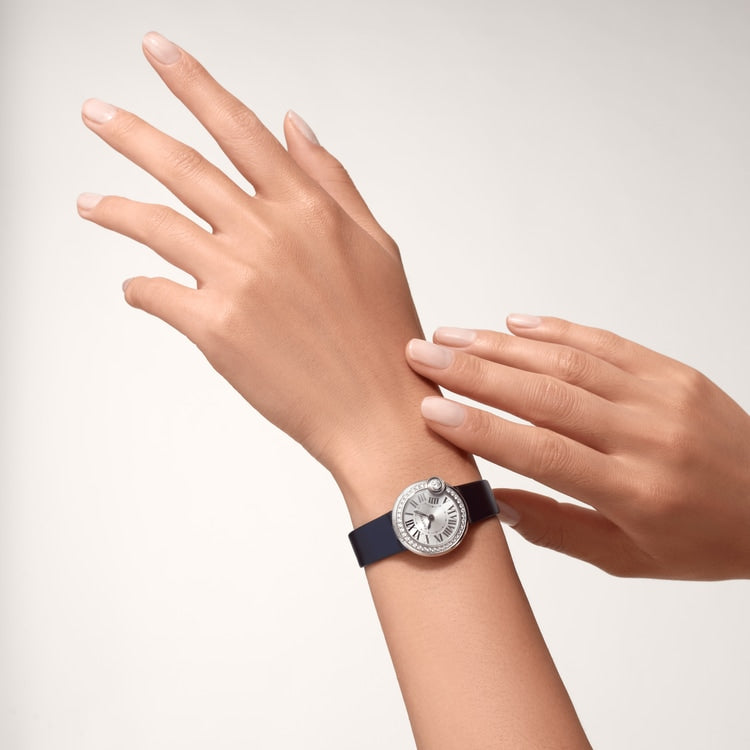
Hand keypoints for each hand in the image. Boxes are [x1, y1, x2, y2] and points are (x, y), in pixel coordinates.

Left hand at [78, 32, 435, 485]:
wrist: (378, 412)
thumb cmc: (383, 335)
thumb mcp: (376, 244)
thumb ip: (332, 180)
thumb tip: (294, 125)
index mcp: (310, 210)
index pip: (240, 129)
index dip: (194, 84)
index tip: (159, 53)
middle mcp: (270, 234)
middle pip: (183, 167)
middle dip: (131, 133)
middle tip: (95, 113)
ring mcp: (239, 280)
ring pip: (155, 224)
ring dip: (115, 209)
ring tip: (90, 203)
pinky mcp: (215, 329)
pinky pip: (156, 294)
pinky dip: (141, 288)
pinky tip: (139, 288)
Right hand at [405, 315, 749, 579]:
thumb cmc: (702, 541)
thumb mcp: (627, 559)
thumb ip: (555, 530)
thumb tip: (494, 499)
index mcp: (635, 491)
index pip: (541, 451)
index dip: (480, 427)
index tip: (430, 408)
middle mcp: (647, 436)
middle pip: (545, 394)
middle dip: (473, 371)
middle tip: (422, 354)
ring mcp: (662, 396)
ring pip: (569, 361)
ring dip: (502, 345)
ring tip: (451, 336)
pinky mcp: (672, 371)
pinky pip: (606, 343)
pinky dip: (556, 329)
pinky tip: (514, 323)